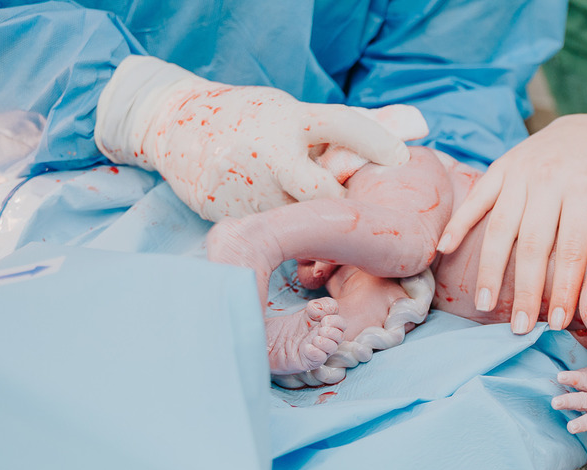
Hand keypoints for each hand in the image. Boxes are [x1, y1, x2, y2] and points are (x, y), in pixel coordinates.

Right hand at [95, 56, 423, 221]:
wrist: (177, 127)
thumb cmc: (252, 120)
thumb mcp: (291, 115)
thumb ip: (337, 130)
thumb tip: (409, 134)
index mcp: (289, 120)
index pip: (344, 126)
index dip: (376, 143)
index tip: (401, 159)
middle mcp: (268, 152)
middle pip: (323, 195)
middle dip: (342, 210)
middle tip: (352, 216)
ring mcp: (246, 186)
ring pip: (299, 223)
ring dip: (316, 230)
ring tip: (318, 226)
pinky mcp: (230, 213)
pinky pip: (273, 236)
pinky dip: (287, 238)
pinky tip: (286, 232)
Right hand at [437, 114, 586, 333]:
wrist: (582, 127)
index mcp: (583, 186)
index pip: (572, 246)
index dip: (564, 286)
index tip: (559, 321)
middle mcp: (547, 180)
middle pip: (533, 244)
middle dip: (525, 289)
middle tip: (518, 328)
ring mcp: (519, 174)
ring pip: (500, 227)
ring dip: (490, 268)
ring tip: (485, 305)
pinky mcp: (499, 169)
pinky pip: (476, 199)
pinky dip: (458, 223)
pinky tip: (444, 251)